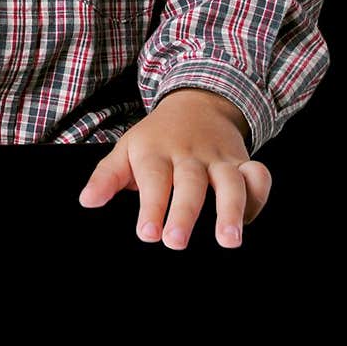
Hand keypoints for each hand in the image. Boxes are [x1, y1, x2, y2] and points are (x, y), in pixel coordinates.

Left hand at [78, 89, 271, 248]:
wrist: (195, 103)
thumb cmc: (156, 138)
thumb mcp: (126, 150)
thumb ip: (107, 177)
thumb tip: (86, 201)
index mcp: (156, 152)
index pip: (154, 179)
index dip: (151, 206)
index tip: (147, 234)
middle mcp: (189, 155)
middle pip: (190, 183)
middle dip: (184, 213)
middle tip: (176, 243)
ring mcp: (218, 158)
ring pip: (229, 181)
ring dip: (230, 209)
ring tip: (228, 241)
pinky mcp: (242, 162)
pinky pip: (258, 174)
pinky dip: (260, 192)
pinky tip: (251, 217)